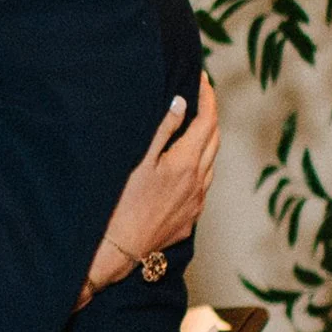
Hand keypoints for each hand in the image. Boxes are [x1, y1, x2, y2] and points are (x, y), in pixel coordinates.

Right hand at [81, 78, 220, 302]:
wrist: (116, 252)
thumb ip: (162, 130)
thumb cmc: (119, 205)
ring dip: (206, 141)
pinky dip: (198, 166)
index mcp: (186, 163)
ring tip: (193, 126)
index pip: (207, 121)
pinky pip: (201, 186)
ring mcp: (195, 204)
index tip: (203, 79)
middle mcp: (198, 184)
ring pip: (210, 164)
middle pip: (214, 140)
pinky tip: (184, 165)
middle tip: (200, 96)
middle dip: (210, 115)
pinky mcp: (189, 220)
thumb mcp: (137, 161)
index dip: (208, 96)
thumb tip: (181, 103)